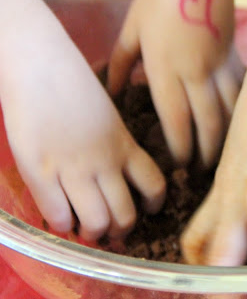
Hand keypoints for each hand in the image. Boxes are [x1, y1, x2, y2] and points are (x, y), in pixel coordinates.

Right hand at [2, 41, 165, 240]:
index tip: (148, 210)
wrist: (40, 65)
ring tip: (86, 230)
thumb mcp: (109, 116)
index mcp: (125, 145)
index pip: (155, 185)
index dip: (155, 204)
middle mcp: (105, 162)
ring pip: (98, 222)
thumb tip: (117, 169)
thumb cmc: (72, 84)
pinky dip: (63, 225)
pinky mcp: (41, 172)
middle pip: (125, 214)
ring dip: (93, 233)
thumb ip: (116, 143)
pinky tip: (60, 218)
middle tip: (111, 230)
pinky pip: (59, 215)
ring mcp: (74, 169)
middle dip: (121, 230)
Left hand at [108, 0, 238, 167]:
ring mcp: (220, 66)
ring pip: (229, 112)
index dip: (181, 147)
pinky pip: (242, 92)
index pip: (176, 119)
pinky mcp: (235, 58)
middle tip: (204, 170)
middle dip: (207, 151)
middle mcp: (195, 73)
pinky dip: (241, 112)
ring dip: (227, 137)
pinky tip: (242, 127)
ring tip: (224, 156)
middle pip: (207, 123)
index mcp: (165, 69)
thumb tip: (110, 91)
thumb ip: (120, 64)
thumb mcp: (132, 32)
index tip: (180, 164)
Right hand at [180, 77, 246, 265]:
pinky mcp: (218, 186)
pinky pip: (199, 221)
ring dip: (205, 266)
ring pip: (200, 236)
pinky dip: (199, 245)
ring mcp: (221, 190)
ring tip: (214, 295)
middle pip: (223, 247)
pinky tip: (211, 259)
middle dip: (228, 283)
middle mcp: (234, 193)